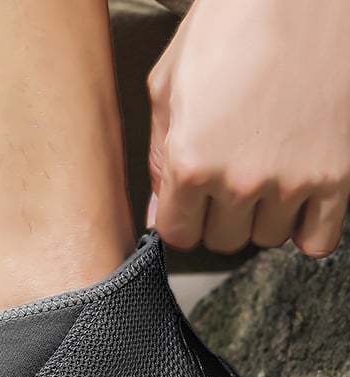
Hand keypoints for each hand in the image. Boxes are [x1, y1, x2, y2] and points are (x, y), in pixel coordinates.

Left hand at [146, 0, 349, 256]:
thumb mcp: (168, 87)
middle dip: (219, 215)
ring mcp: (291, 180)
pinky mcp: (337, 174)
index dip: (181, 218)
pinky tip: (299, 196)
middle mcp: (239, 180)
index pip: (178, 235)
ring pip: (266, 237)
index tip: (190, 203)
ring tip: (267, 170)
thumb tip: (156, 216)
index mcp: (191, 162)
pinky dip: (307, 226)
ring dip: (263, 215)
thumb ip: (158, 160)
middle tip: (229, 178)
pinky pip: (319, 240)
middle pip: (222, 240)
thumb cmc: (231, 24)